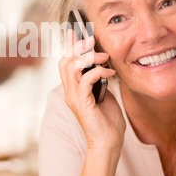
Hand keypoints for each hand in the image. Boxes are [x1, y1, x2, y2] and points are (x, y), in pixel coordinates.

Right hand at [59, 29, 125, 150]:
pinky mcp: (81, 103)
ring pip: (71, 67)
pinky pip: (85, 79)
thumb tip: (102, 65)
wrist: (108, 143)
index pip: (66, 62)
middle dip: (77, 47)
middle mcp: (69, 92)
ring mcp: (73, 97)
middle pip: (65, 61)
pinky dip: (98, 71)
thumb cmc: (107, 121)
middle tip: (92, 39)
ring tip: (104, 56)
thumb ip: (99, 80)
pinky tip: (109, 73)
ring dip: (88, 58)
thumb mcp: (103, 94)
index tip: (75, 31)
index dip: (69, 46)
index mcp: (73, 89)